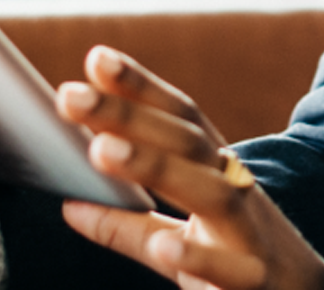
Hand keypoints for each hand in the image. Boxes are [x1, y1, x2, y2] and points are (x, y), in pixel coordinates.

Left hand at [57, 45, 323, 289]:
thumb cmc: (239, 259)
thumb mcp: (183, 237)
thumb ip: (130, 224)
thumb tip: (70, 206)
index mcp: (216, 171)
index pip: (178, 118)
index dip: (140, 87)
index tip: (97, 57)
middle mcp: (233, 190)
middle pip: (184, 143)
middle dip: (129, 115)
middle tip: (71, 94)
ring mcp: (247, 234)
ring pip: (208, 193)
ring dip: (155, 168)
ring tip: (102, 150)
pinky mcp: (253, 282)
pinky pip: (227, 270)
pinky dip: (198, 257)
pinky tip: (165, 247)